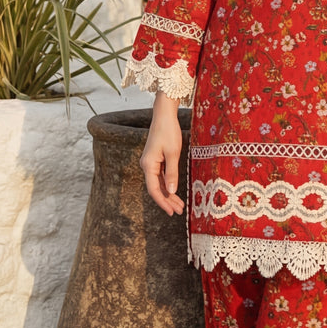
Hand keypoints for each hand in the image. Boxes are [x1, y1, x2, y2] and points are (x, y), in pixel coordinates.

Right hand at [140, 92, 184, 216]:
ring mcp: (150, 163)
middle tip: (179, 211)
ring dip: (168, 194)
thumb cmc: (168, 132)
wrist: (164, 115)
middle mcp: (146, 165)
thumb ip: (172, 173)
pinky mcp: (155, 159)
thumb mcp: (173, 153)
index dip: (163, 202)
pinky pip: (160, 176)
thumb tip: (171, 191)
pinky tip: (175, 191)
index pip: (154, 190)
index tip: (172, 212)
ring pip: (158, 183)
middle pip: (156, 188)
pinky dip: (168, 184)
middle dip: (167, 201)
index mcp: (148, 165)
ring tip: (179, 205)